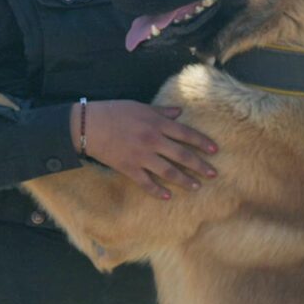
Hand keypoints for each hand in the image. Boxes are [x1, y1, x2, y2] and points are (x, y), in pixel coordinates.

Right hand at [70, 100, 218, 199]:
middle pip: (182, 155)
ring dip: (184, 180)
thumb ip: (161, 112)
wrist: (89, 125)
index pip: (186, 134)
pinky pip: (147, 183)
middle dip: (200, 165)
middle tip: (213, 174)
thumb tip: (180, 112)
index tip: (215, 150)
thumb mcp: (140, 107)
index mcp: (156, 123)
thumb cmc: (113, 111)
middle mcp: (153, 140)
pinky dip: (157, 191)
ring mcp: (141, 156)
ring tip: (196, 187)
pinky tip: (168, 196)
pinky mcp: (129, 168)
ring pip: (168, 172)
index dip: (202, 142)